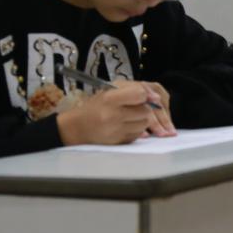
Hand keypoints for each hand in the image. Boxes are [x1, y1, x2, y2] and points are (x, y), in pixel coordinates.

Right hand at [56, 80, 174, 144]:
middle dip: (144, 108)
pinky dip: (136, 130)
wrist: (77, 127)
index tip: (146, 97)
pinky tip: (125, 126)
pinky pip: (137, 135)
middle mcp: (113, 115)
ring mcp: (116, 130)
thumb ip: (132, 90)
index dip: (146, 95)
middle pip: (145, 111)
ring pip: (144, 124)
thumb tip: (155, 97)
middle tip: (135, 107)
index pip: (139, 94)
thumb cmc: (96, 106)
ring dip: (141, 120)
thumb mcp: (109, 91)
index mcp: (110, 98)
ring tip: (130, 117)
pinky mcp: (119, 142)